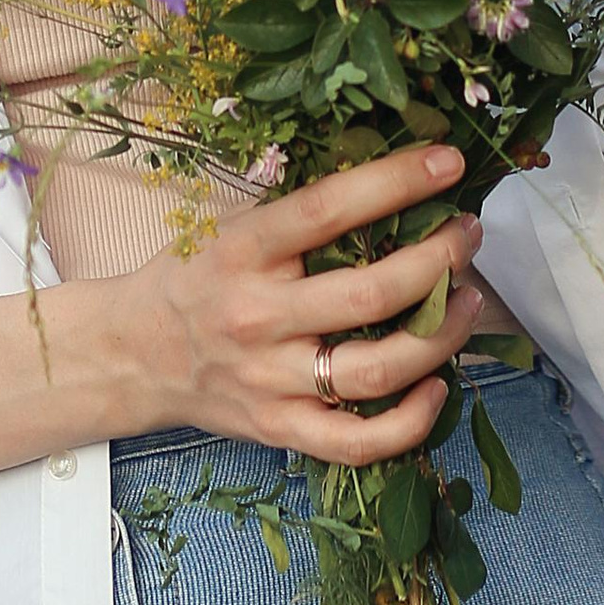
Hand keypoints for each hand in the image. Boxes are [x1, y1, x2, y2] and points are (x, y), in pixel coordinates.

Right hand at [117, 144, 489, 464]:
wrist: (134, 353)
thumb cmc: (194, 278)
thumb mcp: (230, 227)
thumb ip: (297, 213)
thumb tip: (392, 181)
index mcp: (243, 250)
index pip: (329, 209)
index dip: (397, 181)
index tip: (448, 162)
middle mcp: (258, 315)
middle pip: (370, 292)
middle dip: (439, 259)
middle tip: (467, 235)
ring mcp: (271, 379)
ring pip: (377, 369)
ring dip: (441, 334)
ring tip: (470, 301)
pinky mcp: (280, 428)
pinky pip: (358, 442)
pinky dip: (411, 420)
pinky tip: (438, 385)